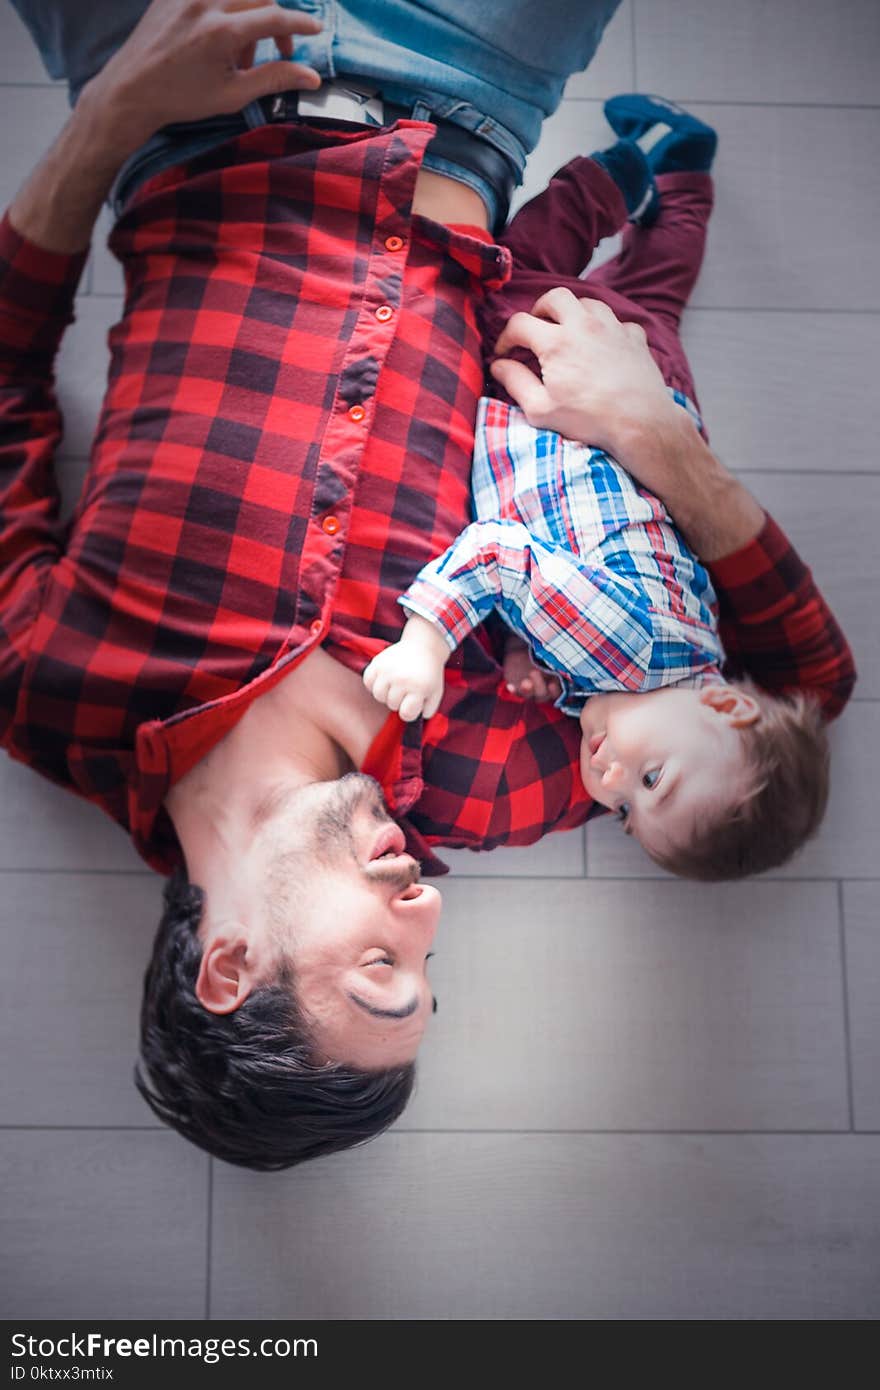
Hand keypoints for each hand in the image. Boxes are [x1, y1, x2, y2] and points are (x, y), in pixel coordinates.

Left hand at [83, 0, 322, 153]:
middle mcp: (205, 3)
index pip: (275, 17)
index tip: (315, 30)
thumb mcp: (232, 95)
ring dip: (251, 15)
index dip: (300, 24)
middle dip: (276, 23)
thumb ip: (274, 79)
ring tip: (241, 50)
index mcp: (222, 32)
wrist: (131, 90)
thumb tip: (311, 77)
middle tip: (277, 51)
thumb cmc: (181, 98)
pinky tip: (221, 35)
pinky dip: (226, 8)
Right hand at [363, 615, 449, 721]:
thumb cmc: (429, 673)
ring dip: (386, 693)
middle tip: (406, 690)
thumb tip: (416, 720)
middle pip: (391, 705)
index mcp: (418, 688)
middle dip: (399, 701)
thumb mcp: (436, 693)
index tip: (414, 703)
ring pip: (378, 695)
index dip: (410, 711)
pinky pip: (368, 682)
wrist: (423, 646)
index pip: (406, 714)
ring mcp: (388, 670)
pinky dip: (374, 683)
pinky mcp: (377, 663)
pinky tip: (385, 679)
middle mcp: (402, 680)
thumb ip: (428, 710)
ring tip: (395, 685)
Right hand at [490, 288, 679, 471]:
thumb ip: (515, 382)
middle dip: (540, 310)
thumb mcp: (541, 409)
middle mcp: (584, 325)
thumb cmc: (590, 419)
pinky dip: (605, 329)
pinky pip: (617, 321)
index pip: (520, 324)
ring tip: (568, 333)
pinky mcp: (635, 337)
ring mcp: (613, 328)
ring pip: (588, 302)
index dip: (505, 338)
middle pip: (554, 297)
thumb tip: (498, 366)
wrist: (640, 423)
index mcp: (556, 342)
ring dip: (573, 313)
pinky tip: (602, 346)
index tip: (504, 354)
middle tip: (537, 330)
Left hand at [502, 633, 560, 702]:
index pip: (558, 691)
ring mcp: (531, 690)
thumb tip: (558, 650)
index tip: (552, 684)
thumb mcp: (549, 651)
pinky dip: (514, 690)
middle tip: (534, 672)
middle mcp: (545, 689)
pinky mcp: (518, 688)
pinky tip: (510, 686)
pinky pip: (516, 692)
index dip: (556, 690)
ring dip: (527, 691)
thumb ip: (554, 655)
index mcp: (556, 681)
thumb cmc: (542, 649)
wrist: (525, 648)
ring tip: (525, 682)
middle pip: (543, 694)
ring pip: (530, 696)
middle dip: (539, 685)